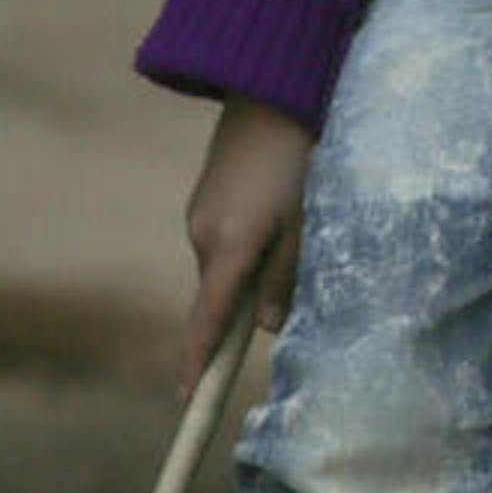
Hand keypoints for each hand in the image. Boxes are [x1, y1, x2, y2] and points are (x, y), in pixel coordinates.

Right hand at [180, 98, 311, 390]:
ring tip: (298, 229)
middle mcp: (203, 235)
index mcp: (227, 248)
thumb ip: (284, 276)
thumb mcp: (305, 220)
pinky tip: (282, 211)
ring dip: (254, 268)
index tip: (186, 400)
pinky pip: (226, 238)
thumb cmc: (301, 157)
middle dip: (246, 305)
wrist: (271, 92)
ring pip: (227, 264)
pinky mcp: (207, 197)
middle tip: (290, 292)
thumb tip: (264, 327)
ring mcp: (201, 214)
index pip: (206, 321)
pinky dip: (250, 243)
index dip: (198, 363)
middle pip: (221, 295)